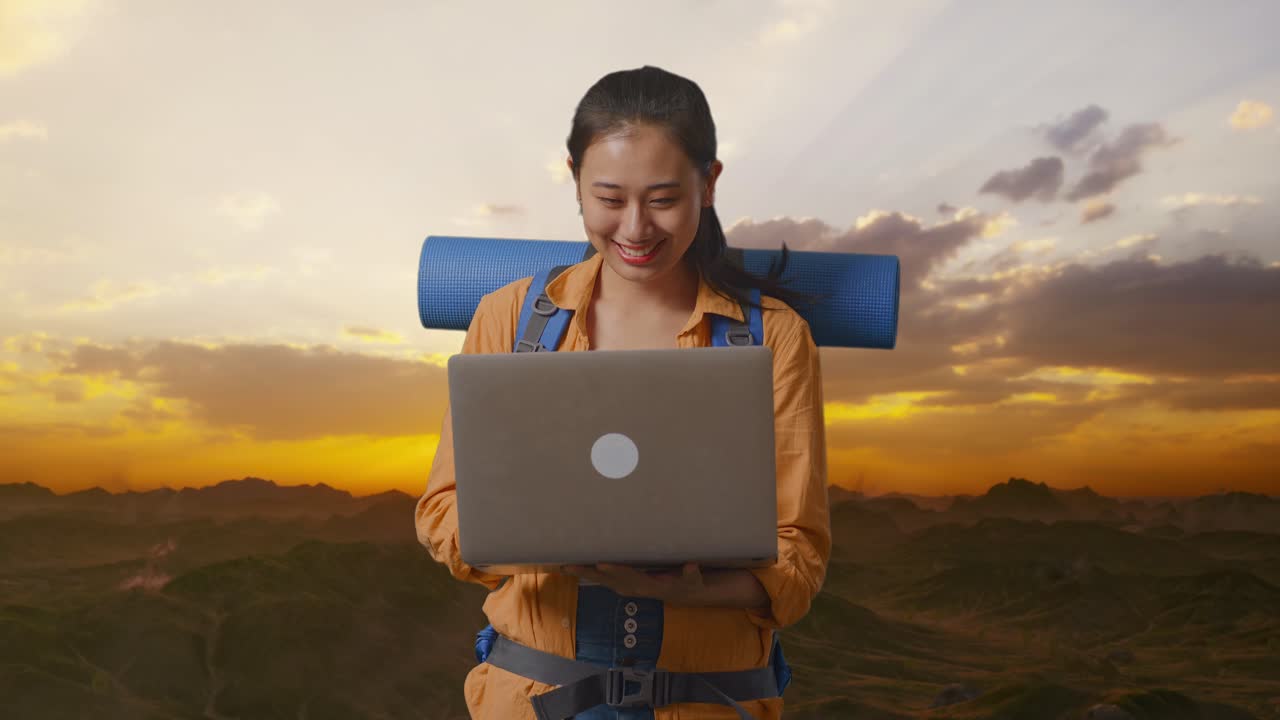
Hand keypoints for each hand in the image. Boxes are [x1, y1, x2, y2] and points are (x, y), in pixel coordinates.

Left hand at [561, 562, 705, 603]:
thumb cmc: (687, 582)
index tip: (601, 564)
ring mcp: (626, 587)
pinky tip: (576, 566)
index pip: (629, 576)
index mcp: (647, 585)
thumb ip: (692, 574)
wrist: (682, 593)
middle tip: (568, 566)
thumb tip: (692, 566)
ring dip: (583, 573)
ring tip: (564, 566)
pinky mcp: (623, 584)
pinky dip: (589, 572)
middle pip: (607, 579)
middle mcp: (632, 587)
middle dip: (588, 572)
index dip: (615, 571)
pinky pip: (603, 578)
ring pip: (601, 580)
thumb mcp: (694, 579)